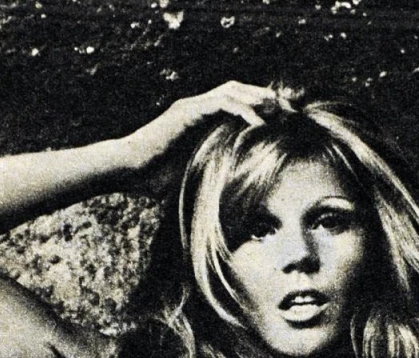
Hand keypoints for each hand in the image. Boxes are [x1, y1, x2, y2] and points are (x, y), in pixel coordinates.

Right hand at [119, 81, 277, 194]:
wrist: (127, 170)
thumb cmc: (152, 179)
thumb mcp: (192, 179)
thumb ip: (210, 181)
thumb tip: (232, 206)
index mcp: (201, 120)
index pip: (237, 104)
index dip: (261, 109)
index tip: (284, 122)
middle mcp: (198, 108)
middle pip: (240, 91)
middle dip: (266, 99)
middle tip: (291, 111)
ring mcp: (192, 107)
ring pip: (233, 91)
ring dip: (259, 99)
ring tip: (280, 111)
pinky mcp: (187, 112)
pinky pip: (221, 104)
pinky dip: (242, 111)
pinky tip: (259, 124)